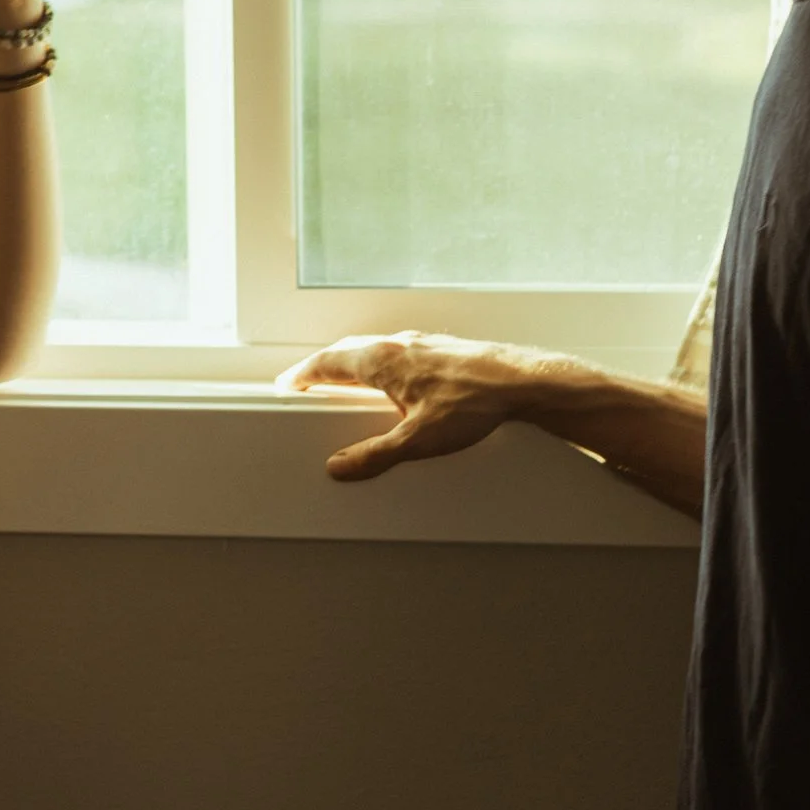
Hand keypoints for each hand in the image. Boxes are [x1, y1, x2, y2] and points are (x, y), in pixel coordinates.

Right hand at [278, 331, 589, 481]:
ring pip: (373, 348)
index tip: (288, 383)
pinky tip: (391, 381)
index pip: (327, 362)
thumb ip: (375, 455)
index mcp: (381, 361)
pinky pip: (397, 352)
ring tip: (343, 380)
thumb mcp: (417, 440)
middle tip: (308, 381)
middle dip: (323, 366)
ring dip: (351, 362)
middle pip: (346, 350)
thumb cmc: (473, 402)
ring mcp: (420, 344)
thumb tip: (340, 466)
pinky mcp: (441, 349)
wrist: (520, 382)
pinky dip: (379, 363)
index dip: (304, 375)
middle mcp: (397, 345)